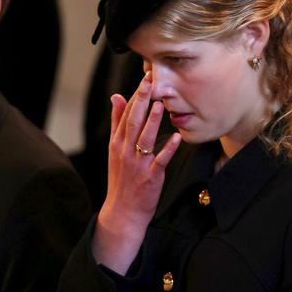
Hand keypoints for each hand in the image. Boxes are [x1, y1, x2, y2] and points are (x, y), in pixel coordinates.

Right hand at [93, 73, 181, 273]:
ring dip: (152, 121)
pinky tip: (177, 137)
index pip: (125, 115)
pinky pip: (160, 160)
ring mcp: (137, 164)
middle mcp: (125, 151)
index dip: (135, 96)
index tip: (144, 79)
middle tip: (150, 82)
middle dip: (141, 102)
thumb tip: (115, 96)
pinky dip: (168, 149)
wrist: (122, 212)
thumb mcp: (114, 149)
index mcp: (117, 143)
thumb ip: (116, 122)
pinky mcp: (150, 177)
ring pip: (144, 139)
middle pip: (132, 122)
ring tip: (160, 104)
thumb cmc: (121, 178)